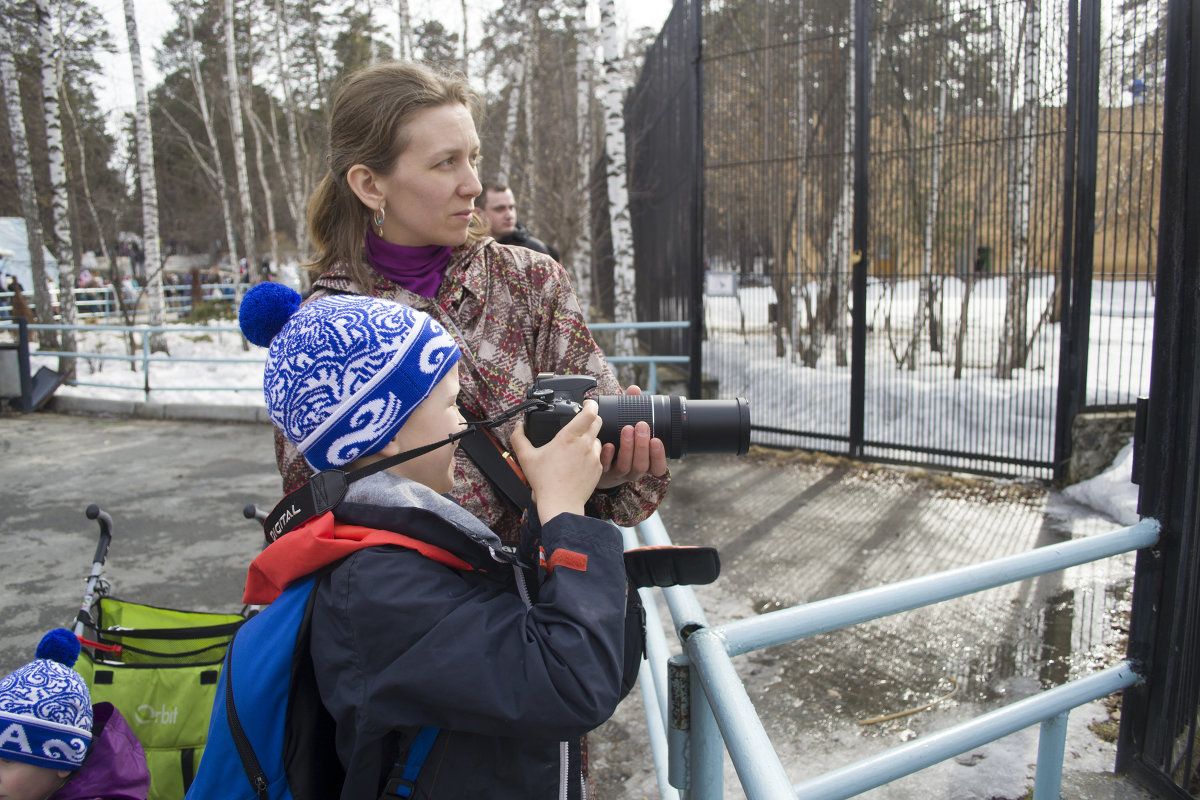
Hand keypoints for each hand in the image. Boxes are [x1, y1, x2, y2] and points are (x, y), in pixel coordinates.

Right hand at [509, 399, 603, 523]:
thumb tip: (518, 426)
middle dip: (591, 419)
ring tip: (576, 447)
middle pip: (597, 422)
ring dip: (590, 438)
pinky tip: (579, 462)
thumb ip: (519, 438)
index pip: (590, 412)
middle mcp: (584, 444)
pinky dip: (591, 454)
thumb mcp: (526, 458)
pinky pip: (598, 455)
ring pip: (598, 439)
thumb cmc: (544, 482)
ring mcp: (593, 457)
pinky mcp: (598, 469)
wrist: (560, 504)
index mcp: (568, 437)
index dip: (591, 404)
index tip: (587, 403)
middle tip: (581, 422)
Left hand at [595, 385, 668, 490]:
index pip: (658, 467)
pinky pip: (605, 467)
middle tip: (641, 426)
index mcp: (645, 462)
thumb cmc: (619, 442)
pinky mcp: (602, 472)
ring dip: (627, 448)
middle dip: (642, 446)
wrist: (597, 463)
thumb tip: (634, 390)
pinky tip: (608, 445)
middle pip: (642, 465)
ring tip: (627, 430)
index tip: (656, 439)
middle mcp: (633, 470)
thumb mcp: (631, 428)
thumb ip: (633, 409)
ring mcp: (617, 472)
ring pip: (626, 466)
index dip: (659, 455)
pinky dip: (607, 456)